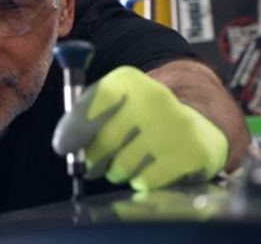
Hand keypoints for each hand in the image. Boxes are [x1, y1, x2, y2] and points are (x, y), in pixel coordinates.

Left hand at [52, 66, 227, 190]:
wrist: (197, 125)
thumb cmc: (142, 118)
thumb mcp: (112, 103)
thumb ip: (83, 116)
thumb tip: (64, 143)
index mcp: (129, 80)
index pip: (96, 100)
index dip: (75, 127)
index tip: (63, 147)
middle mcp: (156, 96)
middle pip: (106, 140)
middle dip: (93, 158)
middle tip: (93, 163)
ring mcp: (177, 124)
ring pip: (124, 165)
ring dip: (117, 171)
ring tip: (126, 161)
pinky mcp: (193, 151)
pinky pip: (146, 181)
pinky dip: (140, 181)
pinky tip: (149, 168)